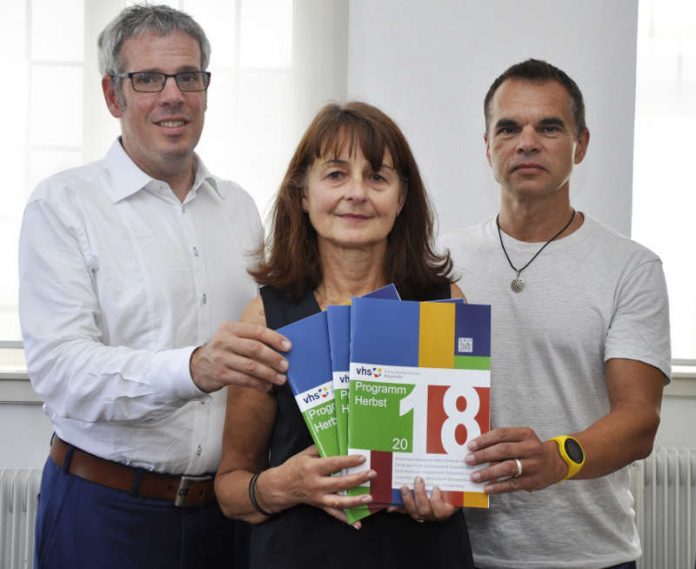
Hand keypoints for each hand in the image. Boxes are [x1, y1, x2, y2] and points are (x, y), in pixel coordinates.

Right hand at [190, 321, 290, 392]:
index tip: (288, 346)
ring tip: (280, 379)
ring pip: (251, 366)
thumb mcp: (232, 338)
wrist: (198, 366)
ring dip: (269, 374)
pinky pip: (244, 380)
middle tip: (285, 366)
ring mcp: (221, 358)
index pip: (257, 331)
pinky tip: (267, 386)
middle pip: (255, 349)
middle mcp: (225, 341)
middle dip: (273, 358)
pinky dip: (259, 384)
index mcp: (231, 328)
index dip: (275, 339)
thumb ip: (251, 339)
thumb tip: (280, 347)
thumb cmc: (222, 351)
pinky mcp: (220, 374)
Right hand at [261, 446, 375, 524]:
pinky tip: (357, 524)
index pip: (334, 464)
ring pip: (339, 502)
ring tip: (369, 497)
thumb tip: (337, 442)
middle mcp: (316, 484)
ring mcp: (318, 497)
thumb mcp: (304, 454)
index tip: (362, 458)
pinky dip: (346, 520)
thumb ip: (320, 449)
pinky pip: (334, 514)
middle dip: (357, 479)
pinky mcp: (319, 506)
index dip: (349, 461)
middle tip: (372, 474)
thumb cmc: (293, 467)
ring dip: (355, 501)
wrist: (280, 487)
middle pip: (340, 483)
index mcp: (312, 468)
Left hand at [395, 476, 456, 521]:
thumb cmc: (451, 491)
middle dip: (419, 494)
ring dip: (407, 499)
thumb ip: (458, 478)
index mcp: (446, 509)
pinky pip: (405, 511)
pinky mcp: (413, 512)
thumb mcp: (454, 486)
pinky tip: (391, 503)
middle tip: (418, 479)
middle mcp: (433, 514)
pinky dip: (398, 507)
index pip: (442, 510)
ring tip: (404, 487)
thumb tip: (462, 463)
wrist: (445, 499)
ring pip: (414, 512)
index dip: (436, 500)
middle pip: (425, 510)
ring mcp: (422, 515)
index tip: (435, 487)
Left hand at [465, 427, 566, 493]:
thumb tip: (476, 446)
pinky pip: (513, 484)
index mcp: (526, 434)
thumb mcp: (521, 438)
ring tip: (474, 476)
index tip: (470, 446)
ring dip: (488, 473)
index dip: (484, 440)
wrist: (555, 463)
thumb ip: (503, 440)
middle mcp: (531, 448)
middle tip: (468, 460)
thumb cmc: (530, 449)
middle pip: (503, 450)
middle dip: (483, 455)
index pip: (501, 434)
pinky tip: (486, 488)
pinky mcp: (533, 481)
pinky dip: (498, 486)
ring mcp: (533, 465)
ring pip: (507, 468)